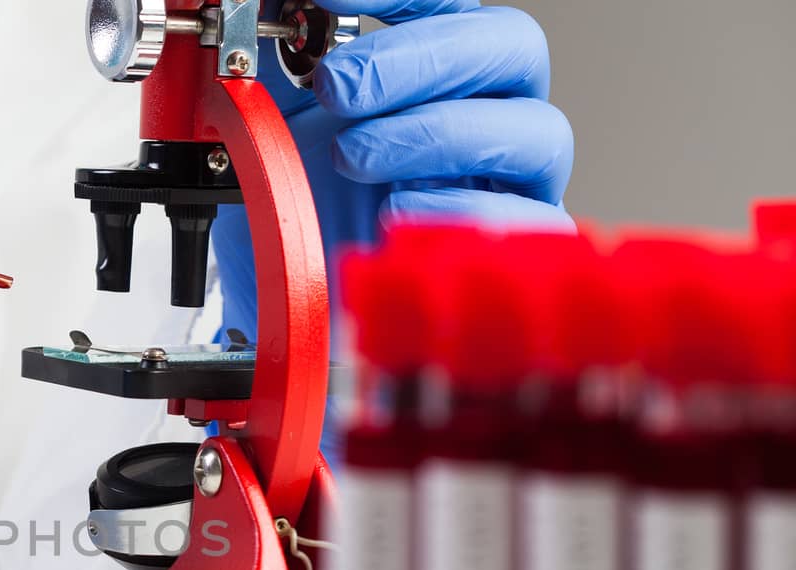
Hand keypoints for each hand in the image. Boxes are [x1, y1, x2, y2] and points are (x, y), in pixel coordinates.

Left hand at [215, 0, 574, 334]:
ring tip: (353, 156)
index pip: (451, 2)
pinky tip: (395, 207)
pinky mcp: (508, 254)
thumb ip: (275, 55)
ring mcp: (508, 184)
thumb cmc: (293, 210)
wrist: (282, 303)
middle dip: (418, 57)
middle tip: (338, 86)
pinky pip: (526, 218)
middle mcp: (487, 116)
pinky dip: (458, 206)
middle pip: (512, 47)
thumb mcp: (271, 121)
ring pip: (535, 129)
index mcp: (438, 70)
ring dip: (434, 133)